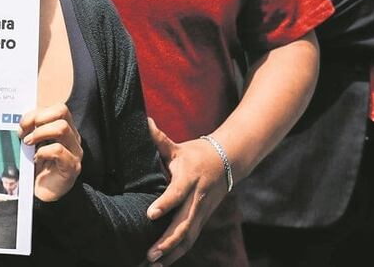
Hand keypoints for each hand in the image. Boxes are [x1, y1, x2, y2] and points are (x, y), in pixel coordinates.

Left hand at [19, 104, 82, 201]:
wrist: (44, 194)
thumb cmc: (39, 167)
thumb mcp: (34, 144)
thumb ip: (32, 130)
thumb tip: (23, 122)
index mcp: (66, 128)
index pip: (58, 108)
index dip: (38, 112)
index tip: (22, 125)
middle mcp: (73, 137)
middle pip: (62, 111)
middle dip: (38, 119)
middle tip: (25, 133)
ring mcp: (75, 152)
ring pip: (62, 128)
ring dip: (40, 133)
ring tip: (28, 143)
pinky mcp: (72, 167)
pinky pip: (58, 150)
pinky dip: (43, 152)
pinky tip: (36, 159)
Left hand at [145, 118, 227, 265]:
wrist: (229, 162)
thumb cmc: (197, 154)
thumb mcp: (179, 146)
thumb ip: (159, 139)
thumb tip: (144, 122)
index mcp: (190, 177)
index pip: (177, 192)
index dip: (165, 203)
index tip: (150, 214)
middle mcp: (197, 198)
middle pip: (184, 223)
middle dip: (167, 240)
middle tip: (150, 253)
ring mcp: (202, 212)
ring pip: (188, 237)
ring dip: (171, 252)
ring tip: (152, 263)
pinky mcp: (202, 220)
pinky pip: (190, 240)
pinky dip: (177, 253)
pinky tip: (162, 263)